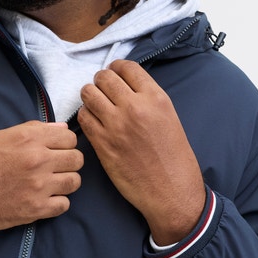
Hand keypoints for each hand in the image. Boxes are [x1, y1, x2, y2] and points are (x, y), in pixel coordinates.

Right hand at [0, 121, 83, 249]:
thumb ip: (32, 130)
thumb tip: (61, 129)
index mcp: (28, 139)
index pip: (70, 137)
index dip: (65, 143)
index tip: (56, 150)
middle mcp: (37, 160)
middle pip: (77, 159)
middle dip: (69, 162)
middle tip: (55, 168)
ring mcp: (38, 186)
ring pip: (75, 182)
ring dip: (66, 182)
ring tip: (51, 184)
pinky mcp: (35, 210)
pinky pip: (64, 205)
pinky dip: (57, 203)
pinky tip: (44, 199)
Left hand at [78, 60, 204, 244]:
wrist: (170, 190)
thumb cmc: (173, 157)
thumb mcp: (169, 117)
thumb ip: (148, 99)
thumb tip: (125, 86)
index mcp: (155, 98)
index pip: (127, 67)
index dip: (116, 68)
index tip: (114, 74)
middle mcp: (134, 107)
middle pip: (104, 78)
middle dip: (100, 81)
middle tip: (101, 89)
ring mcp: (115, 125)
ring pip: (88, 94)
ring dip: (90, 96)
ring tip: (95, 104)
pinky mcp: (102, 143)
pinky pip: (83, 118)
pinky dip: (85, 116)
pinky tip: (93, 122)